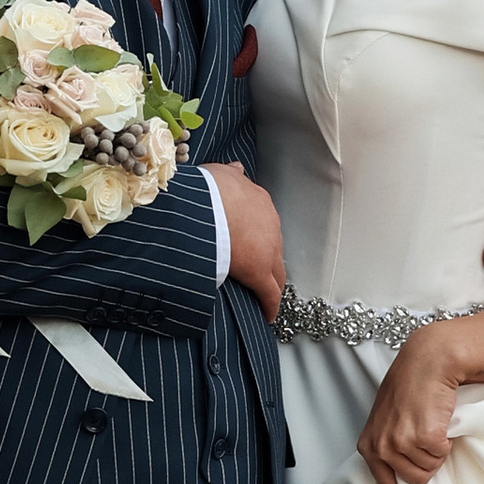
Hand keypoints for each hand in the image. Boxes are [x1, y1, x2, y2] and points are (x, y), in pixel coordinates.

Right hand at [207, 162, 284, 313]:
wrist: (207, 203)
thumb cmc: (208, 189)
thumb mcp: (219, 173)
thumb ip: (230, 174)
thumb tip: (236, 168)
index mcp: (259, 202)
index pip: (264, 224)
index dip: (260, 237)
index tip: (253, 245)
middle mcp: (270, 225)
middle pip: (274, 248)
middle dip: (270, 261)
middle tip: (261, 274)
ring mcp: (268, 250)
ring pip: (276, 272)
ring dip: (271, 282)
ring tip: (264, 296)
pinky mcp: (260, 273)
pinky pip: (269, 294)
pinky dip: (269, 305)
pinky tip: (268, 315)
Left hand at [358, 325, 465, 483]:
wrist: (429, 361)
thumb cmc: (413, 385)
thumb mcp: (390, 417)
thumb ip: (392, 442)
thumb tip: (407, 471)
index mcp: (370, 444)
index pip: (384, 483)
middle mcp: (381, 446)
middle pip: (414, 480)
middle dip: (426, 463)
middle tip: (430, 439)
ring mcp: (400, 443)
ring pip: (430, 469)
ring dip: (437, 450)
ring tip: (434, 424)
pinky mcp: (422, 437)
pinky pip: (442, 455)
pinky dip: (447, 440)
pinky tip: (441, 421)